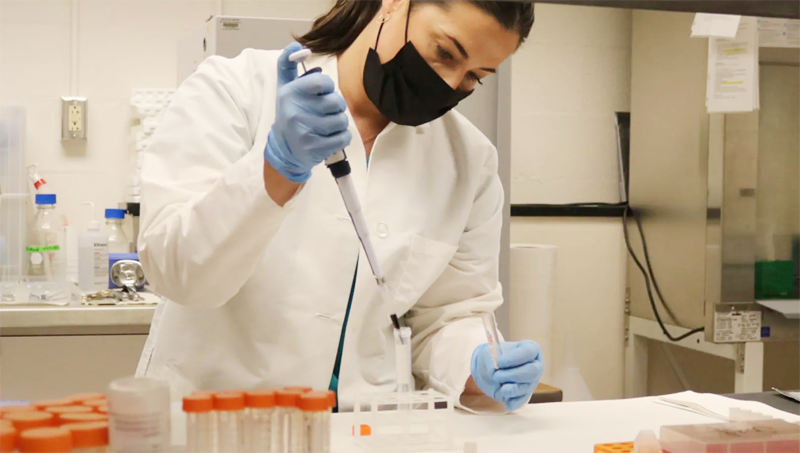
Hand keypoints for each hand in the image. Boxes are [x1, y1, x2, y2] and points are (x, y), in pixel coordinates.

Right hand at [264, 42, 351, 182]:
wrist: (284, 148)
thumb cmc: (290, 113)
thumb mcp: (284, 87)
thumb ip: (287, 64)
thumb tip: (296, 45)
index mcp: (291, 93)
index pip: (324, 82)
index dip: (328, 88)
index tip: (321, 94)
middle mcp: (296, 111)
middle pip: (337, 102)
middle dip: (336, 107)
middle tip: (326, 112)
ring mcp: (306, 131)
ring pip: (342, 121)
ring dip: (339, 123)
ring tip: (327, 125)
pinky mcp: (315, 148)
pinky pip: (343, 138)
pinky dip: (341, 138)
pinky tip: (330, 138)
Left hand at [470, 340, 543, 411]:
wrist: (489, 371)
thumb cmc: (493, 357)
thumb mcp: (488, 353)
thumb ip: (490, 360)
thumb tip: (494, 370)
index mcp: (529, 349)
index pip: (528, 352)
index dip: (515, 358)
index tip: (499, 362)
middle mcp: (535, 365)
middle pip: (532, 371)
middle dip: (514, 375)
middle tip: (497, 376)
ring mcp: (532, 380)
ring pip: (527, 387)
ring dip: (512, 389)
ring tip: (501, 388)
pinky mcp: (525, 394)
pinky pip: (523, 400)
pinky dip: (514, 402)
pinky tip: (507, 403)